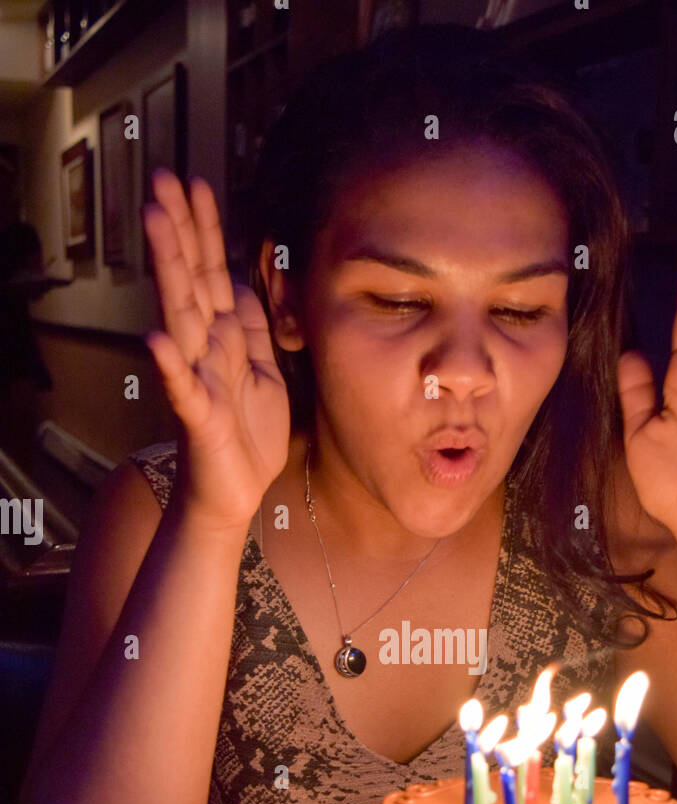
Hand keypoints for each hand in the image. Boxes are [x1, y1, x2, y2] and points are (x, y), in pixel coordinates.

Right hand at [142, 169, 290, 529]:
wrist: (236, 493)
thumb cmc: (247, 436)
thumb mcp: (264, 372)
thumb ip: (253, 329)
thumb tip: (244, 285)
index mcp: (223, 338)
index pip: (211, 272)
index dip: (205, 229)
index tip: (196, 183)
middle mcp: (204, 351)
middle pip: (190, 281)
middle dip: (179, 230)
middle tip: (163, 180)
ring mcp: (198, 380)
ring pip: (181, 317)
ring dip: (168, 270)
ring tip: (156, 225)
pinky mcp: (199, 418)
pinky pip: (183, 389)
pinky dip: (169, 365)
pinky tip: (156, 337)